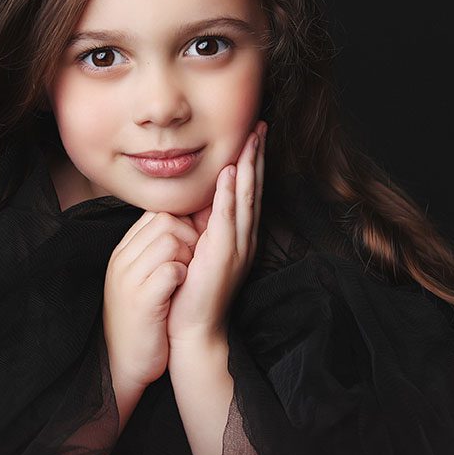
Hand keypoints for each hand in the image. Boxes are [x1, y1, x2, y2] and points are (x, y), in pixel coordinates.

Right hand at [103, 211, 199, 390]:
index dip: (181, 223)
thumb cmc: (141, 319)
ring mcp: (129, 279)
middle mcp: (122, 260)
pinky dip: (184, 275)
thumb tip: (184, 224)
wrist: (123, 364)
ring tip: (188, 275)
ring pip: (170, 240)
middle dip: (189, 235)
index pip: (154, 213)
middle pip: (164, 220)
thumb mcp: (139, 278)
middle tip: (194, 260)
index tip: (192, 243)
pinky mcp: (142, 301)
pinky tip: (182, 288)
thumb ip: (153, 251)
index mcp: (122, 252)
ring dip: (188, 255)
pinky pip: (171, 270)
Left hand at [166, 120, 266, 350]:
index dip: (252, 161)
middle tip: (260, 125)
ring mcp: (236, 246)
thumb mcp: (200, 250)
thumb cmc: (193, 291)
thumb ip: (203, 225)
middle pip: (253, 188)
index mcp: (239, 236)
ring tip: (252, 138)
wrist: (193, 329)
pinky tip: (231, 173)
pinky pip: (227, 218)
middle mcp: (244, 238)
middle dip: (256, 155)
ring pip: (246, 197)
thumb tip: (198, 199)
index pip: (248, 191)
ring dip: (249, 166)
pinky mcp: (222, 255)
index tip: (253, 134)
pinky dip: (230, 194)